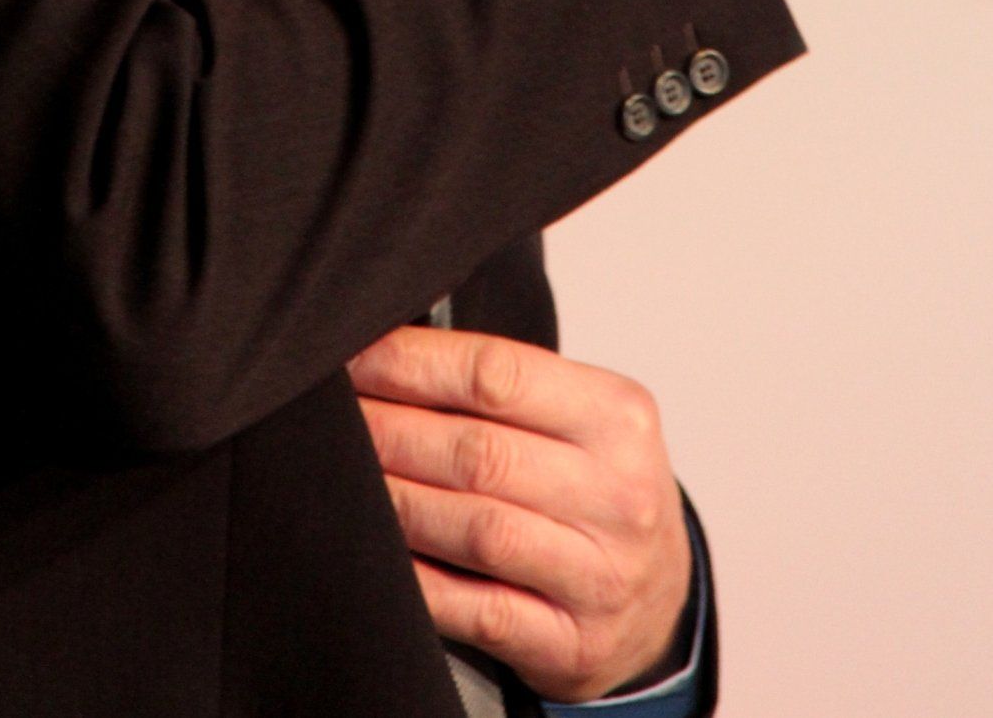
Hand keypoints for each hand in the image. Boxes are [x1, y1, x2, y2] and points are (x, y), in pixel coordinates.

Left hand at [347, 324, 691, 703]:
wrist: (659, 598)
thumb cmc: (598, 487)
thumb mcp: (583, 418)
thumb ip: (506, 386)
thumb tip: (391, 349)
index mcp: (618, 416)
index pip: (498, 374)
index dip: (412, 364)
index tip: (354, 356)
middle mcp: (618, 494)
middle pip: (477, 452)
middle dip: (388, 430)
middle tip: (334, 415)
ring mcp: (598, 574)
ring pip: (475, 530)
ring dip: (395, 500)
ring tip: (347, 477)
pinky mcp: (570, 643)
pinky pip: (477, 610)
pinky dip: (420, 581)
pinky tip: (381, 552)